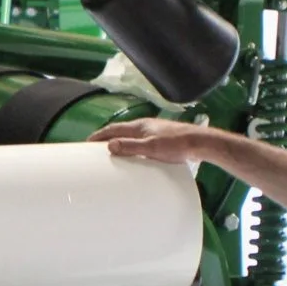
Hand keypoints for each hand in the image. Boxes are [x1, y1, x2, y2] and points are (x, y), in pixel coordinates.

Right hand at [89, 118, 214, 164]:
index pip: (113, 129)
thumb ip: (130, 146)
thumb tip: (110, 146)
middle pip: (120, 132)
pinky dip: (131, 149)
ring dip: (119, 144)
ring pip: (130, 138)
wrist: (199, 143)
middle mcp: (144, 128)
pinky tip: (133, 159)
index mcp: (139, 126)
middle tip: (95, 150)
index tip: (86, 143)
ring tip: (112, 156)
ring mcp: (153, 134)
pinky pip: (139, 144)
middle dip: (106, 140)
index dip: (99, 136)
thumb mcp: (151, 147)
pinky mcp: (161, 142)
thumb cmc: (177, 144)